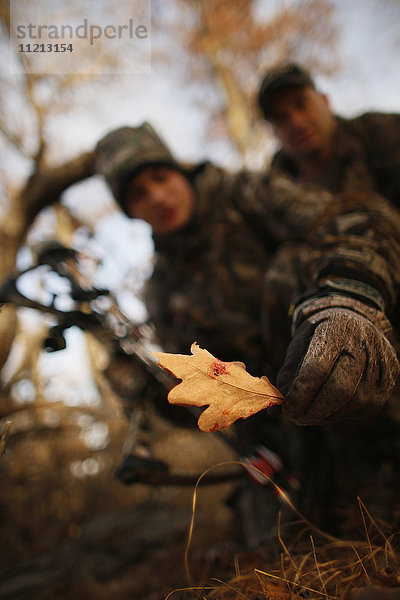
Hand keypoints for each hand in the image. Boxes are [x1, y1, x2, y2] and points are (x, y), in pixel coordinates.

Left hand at [277, 297, 398, 424]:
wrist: (353, 317)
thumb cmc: (318, 335)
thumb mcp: (298, 344)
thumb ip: (288, 375)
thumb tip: (278, 410)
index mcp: (335, 329)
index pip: (317, 369)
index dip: (300, 394)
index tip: (286, 410)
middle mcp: (363, 344)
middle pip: (340, 389)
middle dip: (314, 411)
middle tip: (296, 418)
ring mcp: (381, 361)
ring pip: (354, 402)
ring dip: (328, 415)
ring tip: (310, 414)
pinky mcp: (389, 377)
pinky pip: (366, 407)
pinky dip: (344, 414)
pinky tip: (329, 410)